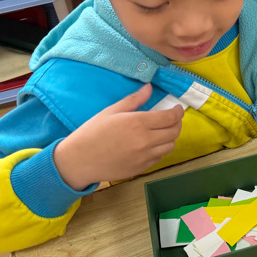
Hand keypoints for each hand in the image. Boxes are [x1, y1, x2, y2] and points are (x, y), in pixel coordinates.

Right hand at [53, 84, 183, 189]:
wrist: (78, 160)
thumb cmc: (92, 132)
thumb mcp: (111, 111)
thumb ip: (134, 100)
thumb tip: (149, 87)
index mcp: (138, 123)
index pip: (170, 117)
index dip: (178, 112)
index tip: (177, 109)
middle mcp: (145, 141)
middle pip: (174, 132)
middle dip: (177, 123)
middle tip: (172, 119)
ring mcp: (144, 157)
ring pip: (170, 146)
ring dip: (170, 137)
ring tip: (162, 132)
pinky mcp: (141, 169)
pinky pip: (159, 158)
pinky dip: (160, 149)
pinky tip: (151, 144)